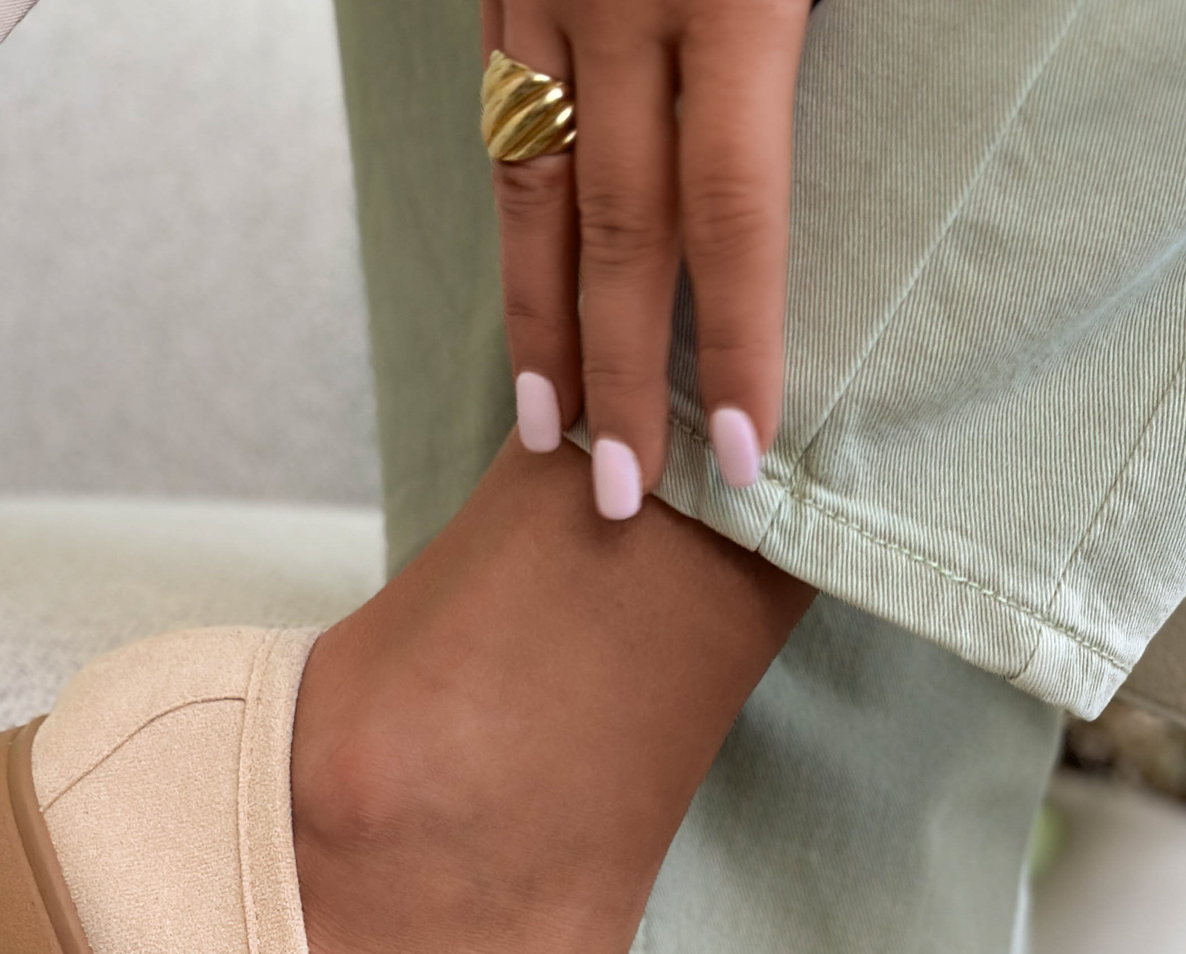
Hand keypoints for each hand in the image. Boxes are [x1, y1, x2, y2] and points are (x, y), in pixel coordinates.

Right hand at [482, 0, 812, 514]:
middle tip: (621, 492)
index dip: (734, 342)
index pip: (731, 208)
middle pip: (620, 231)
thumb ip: (831, 35)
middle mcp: (624, 2)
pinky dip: (521, 221)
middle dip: (619, 376)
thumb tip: (860, 162)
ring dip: (539, 324)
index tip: (737, 452)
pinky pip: (505, 120)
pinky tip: (531, 296)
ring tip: (546, 427)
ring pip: (534, 189)